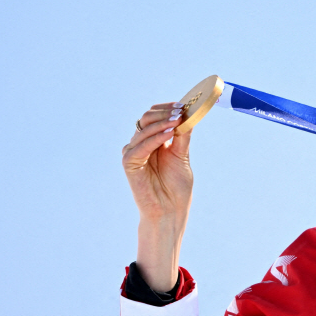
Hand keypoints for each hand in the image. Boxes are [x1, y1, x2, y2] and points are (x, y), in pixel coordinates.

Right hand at [121, 103, 192, 291]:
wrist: (170, 210)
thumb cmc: (176, 187)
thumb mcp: (182, 155)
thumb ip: (181, 135)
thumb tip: (186, 113)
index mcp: (154, 140)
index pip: (155, 115)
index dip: (167, 108)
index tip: (182, 105)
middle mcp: (141, 143)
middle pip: (147, 118)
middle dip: (164, 112)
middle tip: (180, 110)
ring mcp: (134, 151)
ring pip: (144, 128)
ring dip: (162, 122)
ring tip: (177, 120)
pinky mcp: (129, 162)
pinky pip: (140, 145)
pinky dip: (155, 138)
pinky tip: (169, 133)